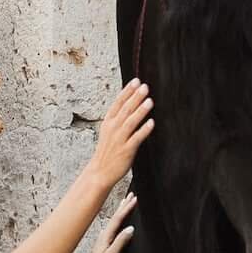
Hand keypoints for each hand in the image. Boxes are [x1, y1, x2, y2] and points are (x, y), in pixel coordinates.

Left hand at [80, 194, 136, 252]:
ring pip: (114, 222)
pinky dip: (119, 223)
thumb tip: (131, 228)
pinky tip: (119, 225)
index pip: (118, 219)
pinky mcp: (105, 248)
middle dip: (123, 206)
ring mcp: (104, 242)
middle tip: (132, 195)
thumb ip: (120, 242)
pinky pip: (114, 230)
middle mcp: (103, 237)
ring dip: (121, 212)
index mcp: (105, 237)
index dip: (126, 208)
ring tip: (125, 204)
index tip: (135, 198)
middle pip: (115, 217)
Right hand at [88, 79, 153, 194]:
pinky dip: (144, 130)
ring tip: (150, 101)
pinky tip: (151, 123)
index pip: (118, 103)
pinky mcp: (126, 150)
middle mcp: (113, 129)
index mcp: (108, 122)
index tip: (136, 81)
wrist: (100, 172)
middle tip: (145, 86)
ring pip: (130, 122)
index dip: (127, 91)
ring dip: (140, 111)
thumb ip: (118, 118)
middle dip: (135, 97)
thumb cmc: (107, 150)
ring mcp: (119, 139)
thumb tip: (130, 104)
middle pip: (125, 110)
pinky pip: (136, 138)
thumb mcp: (109, 131)